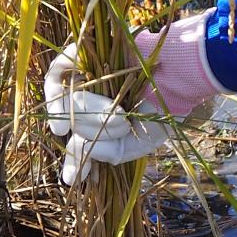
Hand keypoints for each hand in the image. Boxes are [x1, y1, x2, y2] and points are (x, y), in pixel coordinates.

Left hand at [42, 44, 171, 187]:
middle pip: (71, 125)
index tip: (73, 178)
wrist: (178, 74)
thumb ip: (116, 152)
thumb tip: (89, 151)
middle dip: (90, 132)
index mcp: (105, 125)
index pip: (80, 146)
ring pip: (65, 102)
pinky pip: (58, 73)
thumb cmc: (166, 107)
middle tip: (121, 125)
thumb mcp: (144, 141)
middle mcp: (92, 104)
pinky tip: (72, 99)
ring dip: (87, 113)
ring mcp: (86, 81)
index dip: (74, 163)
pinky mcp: (82, 57)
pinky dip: (62, 88)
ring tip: (118, 113)